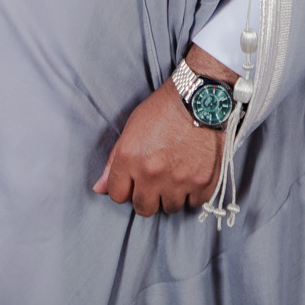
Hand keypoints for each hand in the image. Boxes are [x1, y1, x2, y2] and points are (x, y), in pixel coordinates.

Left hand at [93, 48, 230, 215]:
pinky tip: (193, 175)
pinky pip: (194, 203)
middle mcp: (152, 174)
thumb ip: (115, 161)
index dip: (125, 188)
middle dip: (147, 196)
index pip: (117, 195)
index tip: (135, 180)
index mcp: (130, 159)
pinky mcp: (204, 182)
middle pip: (143, 208)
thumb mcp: (133, 127)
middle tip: (156, 180)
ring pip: (170, 207)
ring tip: (177, 175)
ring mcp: (180, 180)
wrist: (203, 97)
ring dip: (171, 195)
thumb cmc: (165, 108)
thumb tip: (99, 188)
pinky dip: (194, 193)